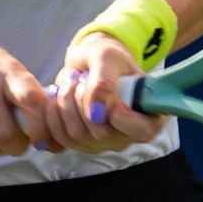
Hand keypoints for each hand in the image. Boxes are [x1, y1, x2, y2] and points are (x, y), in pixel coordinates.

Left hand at [44, 32, 168, 153]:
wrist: (90, 62)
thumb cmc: (108, 57)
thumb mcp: (108, 58)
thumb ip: (105, 82)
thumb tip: (97, 113)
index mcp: (149, 114)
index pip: (143, 131)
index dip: (124, 119)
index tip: (111, 100)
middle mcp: (128, 135)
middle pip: (102, 134)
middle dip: (84, 99)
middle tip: (83, 77)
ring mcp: (104, 142)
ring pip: (77, 134)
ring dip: (66, 102)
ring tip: (72, 81)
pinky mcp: (81, 143)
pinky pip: (60, 137)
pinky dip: (53, 113)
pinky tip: (58, 96)